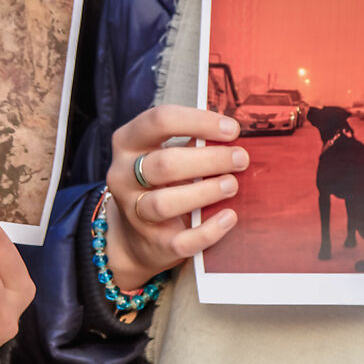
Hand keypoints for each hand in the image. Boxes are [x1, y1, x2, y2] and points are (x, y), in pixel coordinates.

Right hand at [103, 105, 245, 291]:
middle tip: (240, 158)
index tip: (232, 129)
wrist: (137, 235)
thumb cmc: (163, 182)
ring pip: (164, 203)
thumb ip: (194, 142)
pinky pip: (181, 241)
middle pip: (164, 164)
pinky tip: (229, 217)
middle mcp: (122, 176)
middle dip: (209, 160)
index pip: (159, 121)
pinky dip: (209, 230)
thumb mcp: (167, 153)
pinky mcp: (153, 243)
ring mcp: (134, 212)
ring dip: (205, 192)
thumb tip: (235, 136)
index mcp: (128, 143)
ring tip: (232, 185)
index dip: (199, 122)